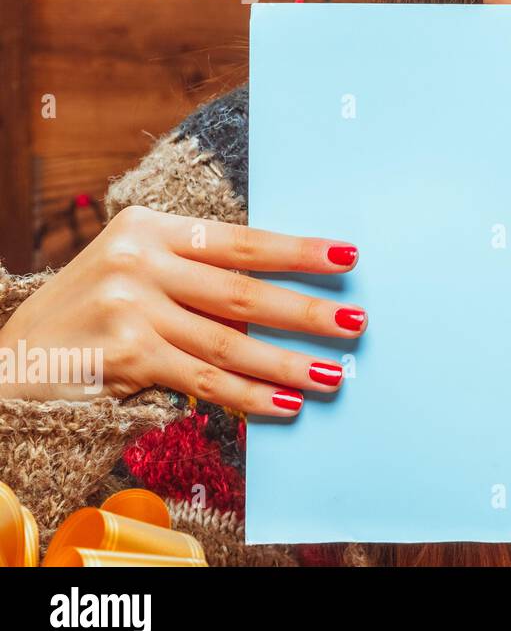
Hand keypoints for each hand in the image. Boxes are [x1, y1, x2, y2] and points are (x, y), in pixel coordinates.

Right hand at [0, 205, 366, 415]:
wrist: (9, 359)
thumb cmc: (90, 312)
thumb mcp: (134, 269)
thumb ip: (196, 276)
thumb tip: (285, 301)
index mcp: (149, 227)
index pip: (240, 240)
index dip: (298, 251)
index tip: (348, 256)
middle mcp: (138, 261)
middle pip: (242, 292)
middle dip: (306, 311)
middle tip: (356, 323)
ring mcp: (129, 309)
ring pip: (230, 343)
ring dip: (288, 363)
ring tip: (333, 375)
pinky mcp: (125, 357)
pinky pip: (204, 381)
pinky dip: (249, 396)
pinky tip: (285, 404)